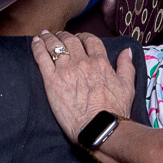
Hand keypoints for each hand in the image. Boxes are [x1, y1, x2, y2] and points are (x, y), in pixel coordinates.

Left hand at [31, 30, 135, 144]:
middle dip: (64, 35)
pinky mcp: (52, 80)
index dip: (83, 36)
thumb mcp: (127, 87)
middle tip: (59, 35)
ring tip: (45, 34)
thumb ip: (126, 66)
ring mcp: (66, 70)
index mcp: (100, 62)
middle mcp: (82, 62)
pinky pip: (42, 58)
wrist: (99, 128)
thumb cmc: (114, 112)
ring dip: (49, 38)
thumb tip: (126, 51)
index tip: (79, 37)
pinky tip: (35, 42)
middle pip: (70, 40)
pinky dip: (37, 47)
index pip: (90, 40)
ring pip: (55, 46)